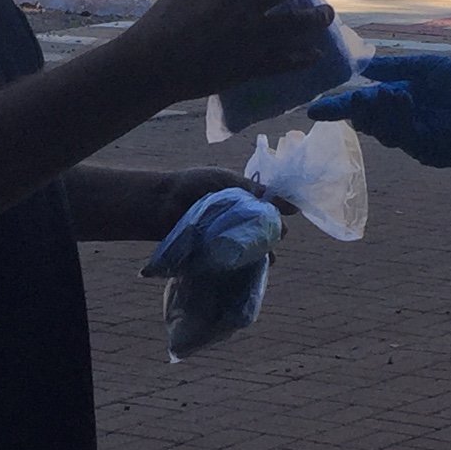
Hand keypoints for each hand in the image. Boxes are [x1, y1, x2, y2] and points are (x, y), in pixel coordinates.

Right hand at [117, 0, 331, 104]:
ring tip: (327, 12)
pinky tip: (315, 53)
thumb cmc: (162, 23)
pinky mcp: (252, 67)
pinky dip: (304, 57)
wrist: (152, 66)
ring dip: (318, 16)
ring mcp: (253, 39)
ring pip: (298, 22)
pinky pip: (287, 62)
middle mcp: (246, 8)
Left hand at [141, 185, 282, 276]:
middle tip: (275, 236)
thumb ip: (253, 190)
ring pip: (251, 251)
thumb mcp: (227, 181)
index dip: (279, 214)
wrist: (162, 203)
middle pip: (263, 233)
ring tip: (266, 257)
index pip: (269, 211)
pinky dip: (244, 267)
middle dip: (272, 236)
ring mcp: (227, 240)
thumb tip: (286, 203)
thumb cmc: (193, 185)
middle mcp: (237, 222)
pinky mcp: (215, 255)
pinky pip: (234, 263)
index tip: (288, 216)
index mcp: (243, 202)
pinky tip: (251, 269)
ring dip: (261, 255)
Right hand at [308, 52, 450, 168]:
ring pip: (383, 133)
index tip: (314, 110)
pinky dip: (401, 117)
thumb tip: (362, 66)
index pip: (362, 107)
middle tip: (357, 98)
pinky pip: (404, 138)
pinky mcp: (428, 151)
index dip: (339, 109)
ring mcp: (414, 139)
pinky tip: (405, 99)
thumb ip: (391, 68)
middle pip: (368, 123)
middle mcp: (402, 122)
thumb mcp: (421, 68)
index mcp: (398, 101)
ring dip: (382, 112)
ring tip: (391, 92)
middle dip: (360, 111)